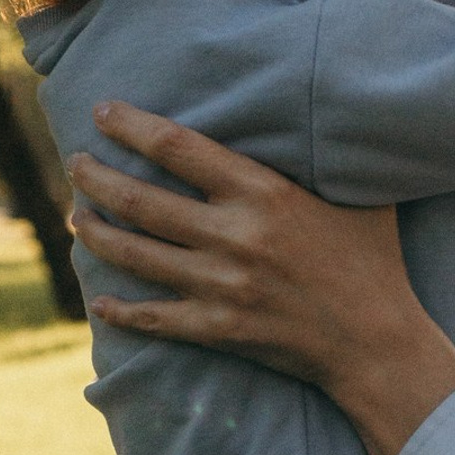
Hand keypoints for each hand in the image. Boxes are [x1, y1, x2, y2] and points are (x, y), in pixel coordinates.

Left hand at [68, 102, 454, 454]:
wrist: (379, 343)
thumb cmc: (375, 262)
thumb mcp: (361, 198)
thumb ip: (328, 161)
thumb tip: (327, 114)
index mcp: (263, 194)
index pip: (176, 148)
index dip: (130, 125)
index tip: (103, 111)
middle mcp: (234, 237)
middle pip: (139, 199)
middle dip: (95, 176)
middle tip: (76, 163)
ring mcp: (221, 287)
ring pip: (134, 254)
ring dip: (95, 232)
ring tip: (78, 216)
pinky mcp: (219, 329)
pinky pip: (153, 318)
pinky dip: (121, 310)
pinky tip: (100, 301)